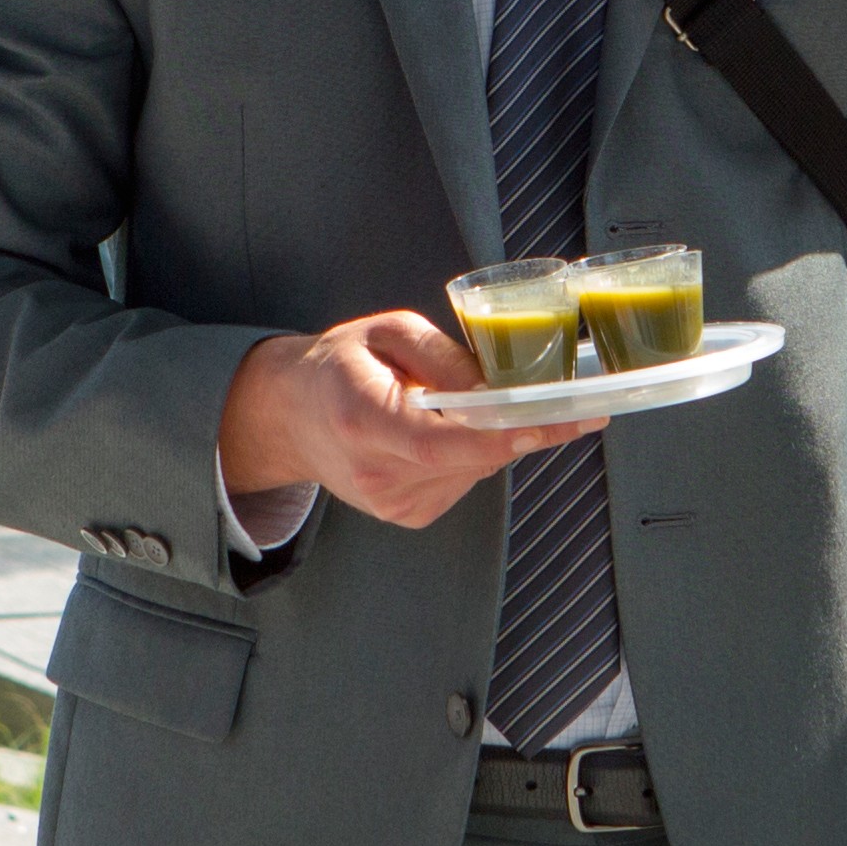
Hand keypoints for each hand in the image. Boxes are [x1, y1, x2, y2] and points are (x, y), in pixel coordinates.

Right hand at [216, 311, 596, 528]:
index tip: (543, 421)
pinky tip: (441, 431)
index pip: (438, 442)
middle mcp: (374, 472)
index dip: (495, 436)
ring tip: (453, 405)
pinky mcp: (406, 515)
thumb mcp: (387, 331)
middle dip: (517, 427)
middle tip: (555, 398)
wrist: (292, 415)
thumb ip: (442, 354)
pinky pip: (465, 479)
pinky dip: (470, 453)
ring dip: (488, 436)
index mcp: (360, 418)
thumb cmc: (340, 365)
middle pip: (470, 457)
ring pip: (477, 469)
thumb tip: (496, 387)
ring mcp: (390, 502)